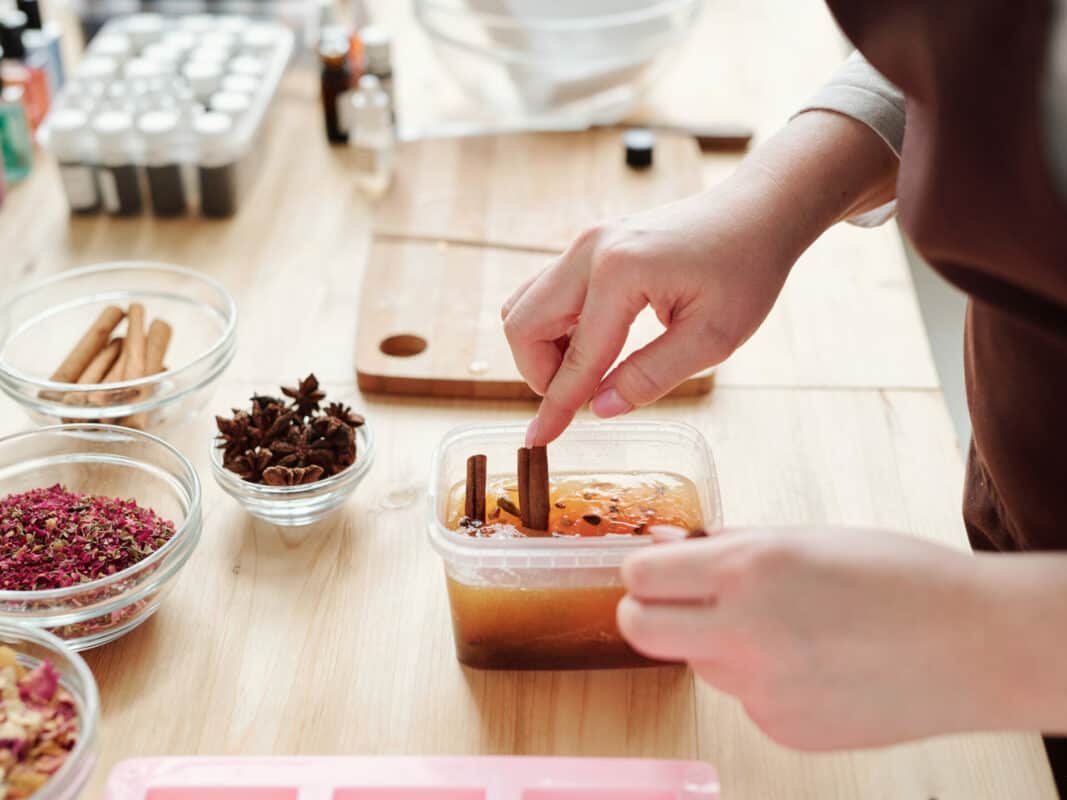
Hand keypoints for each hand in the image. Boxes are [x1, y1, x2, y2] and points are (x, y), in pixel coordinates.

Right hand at [500, 111, 900, 445]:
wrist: (756, 214)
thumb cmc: (746, 270)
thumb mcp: (712, 338)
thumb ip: (651, 376)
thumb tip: (599, 409)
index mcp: (620, 273)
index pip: (576, 357)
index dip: (556, 406)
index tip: (538, 441)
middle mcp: (589, 251)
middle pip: (523, 325)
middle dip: (540, 374)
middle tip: (577, 398)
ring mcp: (585, 243)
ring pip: (525, 306)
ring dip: (542, 349)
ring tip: (590, 371)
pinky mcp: (589, 246)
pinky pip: (544, 292)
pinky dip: (553, 327)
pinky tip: (592, 344)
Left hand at [618, 526, 1001, 749]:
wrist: (973, 646)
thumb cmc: (895, 576)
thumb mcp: (802, 537)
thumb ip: (724, 545)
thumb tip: (665, 546)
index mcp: (748, 571)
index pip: (640, 576)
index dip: (643, 570)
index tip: (656, 569)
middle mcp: (743, 633)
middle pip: (639, 629)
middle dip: (644, 612)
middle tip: (673, 603)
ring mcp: (760, 690)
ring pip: (697, 664)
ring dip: (715, 645)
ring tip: (783, 628)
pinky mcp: (780, 730)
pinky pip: (742, 698)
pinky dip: (759, 680)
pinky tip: (811, 664)